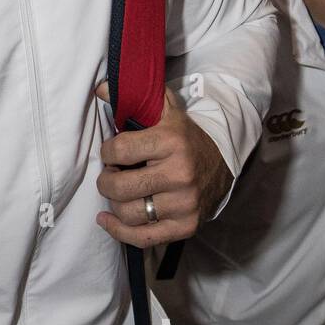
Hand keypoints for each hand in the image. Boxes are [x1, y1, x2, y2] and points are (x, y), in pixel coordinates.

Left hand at [95, 84, 232, 246]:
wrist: (223, 161)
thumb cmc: (184, 136)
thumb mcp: (163, 111)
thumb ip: (134, 97)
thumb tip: (101, 87)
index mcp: (172, 142)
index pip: (118, 151)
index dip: (107, 152)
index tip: (112, 152)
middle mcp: (180, 175)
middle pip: (119, 188)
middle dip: (106, 181)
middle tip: (112, 174)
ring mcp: (185, 204)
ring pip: (127, 213)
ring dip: (114, 204)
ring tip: (119, 192)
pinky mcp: (186, 226)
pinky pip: (142, 238)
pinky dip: (119, 231)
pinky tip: (107, 219)